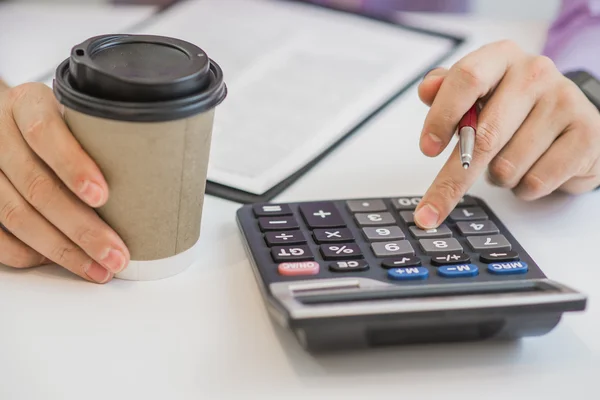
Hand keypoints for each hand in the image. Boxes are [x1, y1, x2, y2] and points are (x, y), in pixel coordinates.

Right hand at [0, 81, 129, 282]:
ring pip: (15, 215)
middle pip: (36, 185)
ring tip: (98, 268)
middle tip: (115, 252)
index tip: (103, 195)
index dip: (73, 166)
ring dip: (60, 249)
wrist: (3, 119)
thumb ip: (101, 136)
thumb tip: (158, 176)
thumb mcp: (75, 114)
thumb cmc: (55, 121)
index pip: (45, 132)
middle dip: (80, 227)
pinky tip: (57, 262)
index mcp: (27, 105)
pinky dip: (25, 253)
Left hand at [413, 40, 599, 228]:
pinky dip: (524, 188)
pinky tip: (533, 169)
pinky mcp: (587, 135)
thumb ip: (446, 91)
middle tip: (431, 209)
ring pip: (506, 167)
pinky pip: (535, 182)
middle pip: (484, 136)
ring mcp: (564, 102)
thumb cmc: (514, 109)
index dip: (442, 116)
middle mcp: (535, 73)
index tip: (427, 148)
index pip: (466, 78)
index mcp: (501, 57)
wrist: (571, 123)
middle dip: (453, 179)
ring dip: (497, 178)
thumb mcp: (476, 95)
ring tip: (509, 161)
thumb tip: (427, 90)